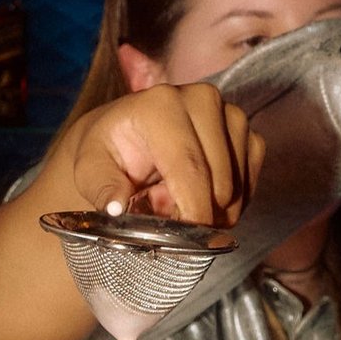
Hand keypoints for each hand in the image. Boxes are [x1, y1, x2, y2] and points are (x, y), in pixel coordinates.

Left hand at [68, 84, 262, 225]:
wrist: (125, 134)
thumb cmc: (107, 153)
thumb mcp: (89, 170)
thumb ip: (101, 188)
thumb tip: (116, 207)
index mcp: (160, 105)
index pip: (190, 167)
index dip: (193, 211)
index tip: (186, 240)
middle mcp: (201, 99)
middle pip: (220, 181)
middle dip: (200, 214)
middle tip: (169, 219)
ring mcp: (229, 112)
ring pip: (238, 185)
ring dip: (214, 210)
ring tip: (180, 204)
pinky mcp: (245, 129)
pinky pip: (251, 180)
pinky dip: (232, 201)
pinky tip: (204, 200)